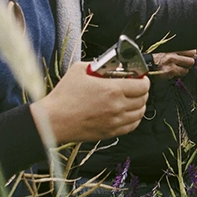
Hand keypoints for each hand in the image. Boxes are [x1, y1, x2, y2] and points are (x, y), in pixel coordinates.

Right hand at [30, 61, 149, 143]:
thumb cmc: (64, 96)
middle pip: (143, 99)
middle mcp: (117, 107)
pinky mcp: (110, 132)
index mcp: (113, 90)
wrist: (53, 120)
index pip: (142, 86)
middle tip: (137, 87)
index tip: (140, 77)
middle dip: (143, 91)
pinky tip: (128, 113)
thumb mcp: (79, 70)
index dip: (144, 80)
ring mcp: (115, 121)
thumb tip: (106, 64)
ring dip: (140, 105)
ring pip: (140, 114)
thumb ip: (96, 65)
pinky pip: (131, 126)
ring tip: (133, 100)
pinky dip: (134, 119)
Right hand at [151, 50, 196, 78]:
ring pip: (190, 63)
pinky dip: (181, 72)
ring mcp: (172, 61)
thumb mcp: (163, 48)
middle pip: (192, 54)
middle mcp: (172, 52)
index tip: (190, 54)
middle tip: (185, 61)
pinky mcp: (171, 70)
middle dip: (190, 58)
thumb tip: (188, 50)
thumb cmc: (154, 57)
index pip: (188, 46)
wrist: (145, 65)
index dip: (191, 51)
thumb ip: (174, 48)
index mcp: (171, 46)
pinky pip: (184, 72)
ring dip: (186, 66)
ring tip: (180, 66)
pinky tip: (176, 71)